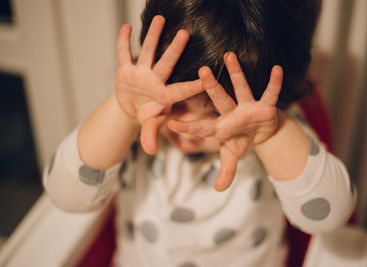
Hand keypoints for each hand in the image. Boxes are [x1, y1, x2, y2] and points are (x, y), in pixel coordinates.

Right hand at [115, 16, 202, 153]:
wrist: (132, 107)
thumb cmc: (147, 115)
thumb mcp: (149, 125)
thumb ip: (150, 135)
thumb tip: (151, 151)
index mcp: (166, 95)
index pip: (181, 89)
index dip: (193, 84)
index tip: (206, 74)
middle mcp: (156, 80)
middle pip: (167, 63)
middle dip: (175, 50)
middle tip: (185, 34)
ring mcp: (142, 73)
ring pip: (148, 52)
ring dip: (152, 36)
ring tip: (160, 19)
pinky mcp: (126, 70)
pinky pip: (124, 54)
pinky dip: (123, 42)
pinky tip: (126, 27)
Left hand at [168, 52, 282, 190]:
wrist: (260, 132)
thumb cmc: (241, 140)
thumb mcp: (234, 156)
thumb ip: (227, 171)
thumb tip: (218, 189)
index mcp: (221, 126)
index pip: (202, 127)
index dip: (189, 127)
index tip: (171, 124)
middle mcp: (232, 112)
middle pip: (220, 99)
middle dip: (211, 87)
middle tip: (201, 71)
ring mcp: (248, 107)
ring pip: (241, 88)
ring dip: (237, 73)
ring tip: (229, 55)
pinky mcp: (265, 106)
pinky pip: (270, 93)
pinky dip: (275, 83)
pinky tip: (277, 69)